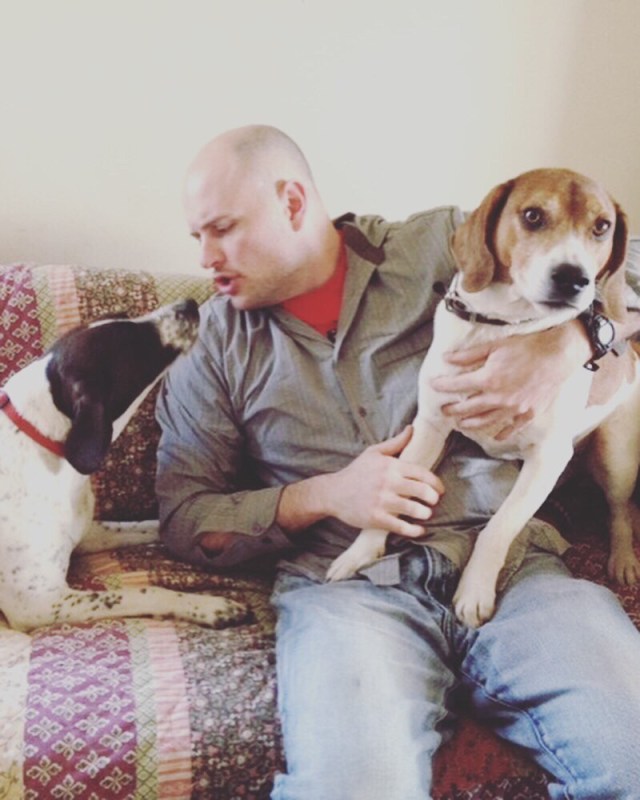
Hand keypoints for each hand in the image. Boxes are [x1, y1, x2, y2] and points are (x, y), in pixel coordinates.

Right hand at [326, 426, 444, 536]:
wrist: (333, 493)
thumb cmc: (356, 472)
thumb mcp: (374, 453)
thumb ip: (395, 443)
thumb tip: (412, 429)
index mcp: (390, 466)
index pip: (422, 473)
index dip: (436, 483)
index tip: (440, 490)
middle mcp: (388, 482)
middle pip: (422, 491)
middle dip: (433, 498)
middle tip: (433, 502)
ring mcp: (382, 501)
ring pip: (414, 509)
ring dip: (425, 513)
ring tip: (425, 514)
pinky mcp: (376, 518)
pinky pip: (401, 526)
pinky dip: (414, 530)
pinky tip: (419, 530)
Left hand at [430, 320, 590, 439]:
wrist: (558, 354)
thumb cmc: (527, 347)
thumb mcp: (495, 345)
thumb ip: (469, 355)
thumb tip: (447, 358)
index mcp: (489, 379)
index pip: (458, 385)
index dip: (443, 385)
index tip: (434, 385)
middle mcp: (499, 397)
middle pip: (469, 408)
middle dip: (453, 410)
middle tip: (443, 411)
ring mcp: (514, 408)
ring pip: (487, 421)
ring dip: (471, 423)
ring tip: (461, 424)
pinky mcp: (529, 413)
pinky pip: (512, 428)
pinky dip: (502, 434)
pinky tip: (495, 437)